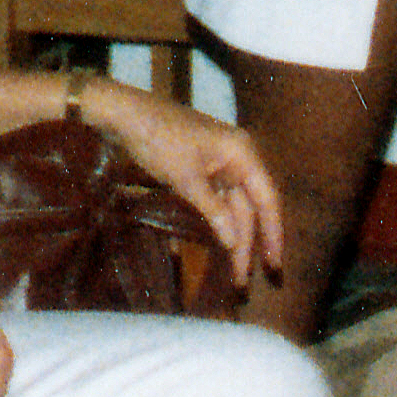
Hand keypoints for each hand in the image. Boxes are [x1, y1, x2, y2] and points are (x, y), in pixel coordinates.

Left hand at [98, 85, 290, 292]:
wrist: (123, 114)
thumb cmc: (158, 139)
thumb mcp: (186, 178)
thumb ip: (213, 211)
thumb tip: (234, 243)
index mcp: (242, 153)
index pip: (267, 199)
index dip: (272, 233)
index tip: (274, 264)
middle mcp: (237, 158)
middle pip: (250, 207)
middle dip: (249, 244)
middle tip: (245, 281)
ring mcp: (218, 164)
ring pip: (233, 208)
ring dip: (233, 238)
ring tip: (234, 273)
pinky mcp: (201, 170)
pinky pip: (216, 203)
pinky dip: (218, 224)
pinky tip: (220, 246)